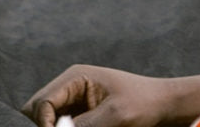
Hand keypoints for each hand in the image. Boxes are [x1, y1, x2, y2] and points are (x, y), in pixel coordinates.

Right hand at [21, 65, 199, 126]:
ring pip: (45, 121)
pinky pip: (59, 125)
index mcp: (75, 77)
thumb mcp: (113, 116)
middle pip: (35, 111)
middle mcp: (69, 86)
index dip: (42, 123)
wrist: (163, 106)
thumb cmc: (143, 104)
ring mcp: (72, 100)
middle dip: (43, 126)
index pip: (39, 102)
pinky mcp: (78, 114)